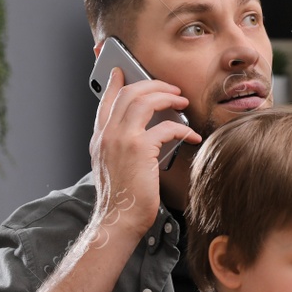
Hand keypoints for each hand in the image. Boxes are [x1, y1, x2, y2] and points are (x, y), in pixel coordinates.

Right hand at [88, 66, 201, 238]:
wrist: (117, 221)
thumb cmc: (122, 200)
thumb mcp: (113, 167)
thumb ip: (121, 147)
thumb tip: (144, 135)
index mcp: (99, 138)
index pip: (105, 101)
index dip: (113, 82)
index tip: (121, 71)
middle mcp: (107, 134)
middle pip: (128, 93)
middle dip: (152, 84)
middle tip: (170, 89)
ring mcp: (121, 139)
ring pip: (144, 100)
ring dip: (167, 97)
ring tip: (181, 102)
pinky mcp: (139, 149)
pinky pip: (165, 127)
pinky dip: (182, 128)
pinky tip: (192, 137)